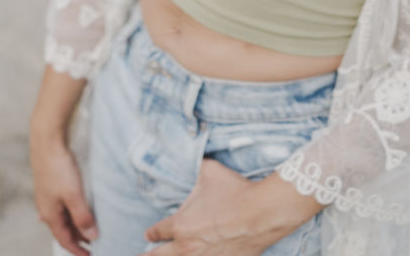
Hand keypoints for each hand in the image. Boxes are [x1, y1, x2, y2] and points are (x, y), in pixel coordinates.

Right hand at [30, 132, 97, 255]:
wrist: (47, 140)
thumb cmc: (59, 167)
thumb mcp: (73, 194)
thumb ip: (82, 216)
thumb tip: (91, 237)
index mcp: (50, 214)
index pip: (64, 239)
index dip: (77, 249)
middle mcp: (46, 207)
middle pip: (62, 229)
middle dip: (76, 238)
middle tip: (92, 244)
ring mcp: (46, 195)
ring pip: (61, 217)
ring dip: (73, 224)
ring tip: (87, 228)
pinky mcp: (50, 183)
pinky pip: (60, 205)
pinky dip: (69, 212)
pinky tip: (71, 209)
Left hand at [142, 158, 321, 255]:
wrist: (262, 213)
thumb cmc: (234, 191)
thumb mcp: (209, 171)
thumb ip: (197, 168)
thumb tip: (195, 162)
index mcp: (181, 225)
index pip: (158, 232)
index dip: (152, 233)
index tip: (148, 235)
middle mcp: (188, 247)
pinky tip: (202, 255)